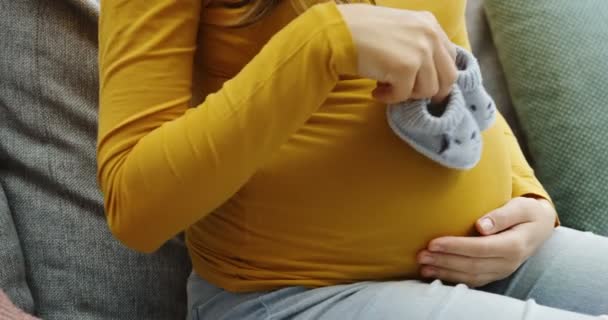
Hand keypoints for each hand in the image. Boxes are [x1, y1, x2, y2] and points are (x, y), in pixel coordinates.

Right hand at [337, 4, 456, 103]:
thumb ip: (419, 45)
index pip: (450, 59)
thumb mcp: (400, 30)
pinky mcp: (406, 67)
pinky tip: (376, 91)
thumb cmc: (362, 32)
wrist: (338, 32)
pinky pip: (404, 95)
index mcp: (430, 24)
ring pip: (428, 90)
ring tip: (386, 88)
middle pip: (448, 78)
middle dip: (428, 92)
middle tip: (408, 94)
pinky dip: (389, 98)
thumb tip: (429, 76)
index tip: (420, 85)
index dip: (437, 77)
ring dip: (406, 95)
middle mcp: (430, 35)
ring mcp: (420, 51)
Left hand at [417, 197, 556, 286]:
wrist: (540, 227)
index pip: (480, 248)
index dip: (456, 247)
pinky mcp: (494, 274)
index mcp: (514, 245)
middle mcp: (508, 263)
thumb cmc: (527, 212)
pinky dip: (452, 278)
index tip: (433, 242)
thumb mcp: (520, 207)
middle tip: (421, 254)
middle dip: (444, 261)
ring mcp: (501, 271)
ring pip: (470, 277)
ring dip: (444, 272)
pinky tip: (435, 273)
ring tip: (423, 266)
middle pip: (472, 265)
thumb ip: (501, 215)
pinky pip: (472, 281)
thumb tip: (481, 225)